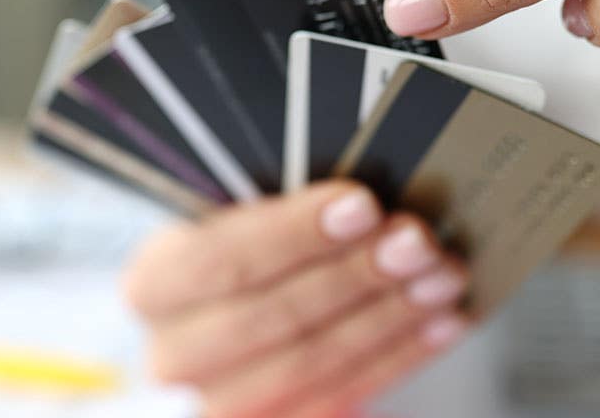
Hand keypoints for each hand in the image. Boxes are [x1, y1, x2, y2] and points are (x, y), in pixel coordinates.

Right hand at [123, 181, 468, 417]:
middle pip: (272, 316)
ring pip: (313, 362)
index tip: (363, 204)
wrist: (251, 320)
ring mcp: (220, 405)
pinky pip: (341, 397)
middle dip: (356, 274)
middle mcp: (175, 354)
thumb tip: (364, 201)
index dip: (295, 233)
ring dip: (389, 315)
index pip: (219, 259)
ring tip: (442, 276)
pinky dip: (401, 353)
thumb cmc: (258, 256)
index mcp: (156, 282)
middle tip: (417, 240)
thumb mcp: (250, 221)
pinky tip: (443, 320)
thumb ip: (284, 211)